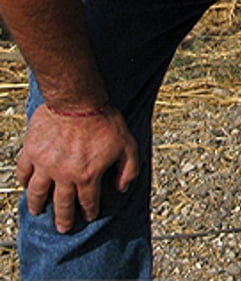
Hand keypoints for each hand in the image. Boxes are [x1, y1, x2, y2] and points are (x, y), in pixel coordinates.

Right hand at [16, 105, 140, 232]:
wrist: (77, 101)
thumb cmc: (105, 121)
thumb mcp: (128, 145)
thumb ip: (128, 169)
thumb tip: (122, 188)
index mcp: (87, 176)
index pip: (88, 201)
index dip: (90, 210)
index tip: (89, 215)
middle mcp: (64, 175)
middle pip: (62, 203)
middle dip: (64, 218)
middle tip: (63, 228)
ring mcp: (45, 165)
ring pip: (37, 192)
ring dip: (37, 204)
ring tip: (38, 211)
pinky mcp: (31, 151)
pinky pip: (23, 171)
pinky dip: (23, 180)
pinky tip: (25, 185)